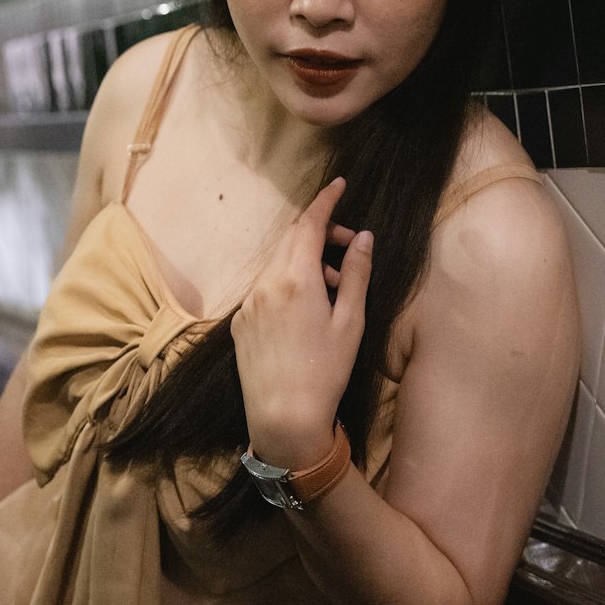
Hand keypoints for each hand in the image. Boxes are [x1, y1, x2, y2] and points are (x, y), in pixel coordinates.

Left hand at [231, 177, 373, 470]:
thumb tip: (364, 238)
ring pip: (278, 263)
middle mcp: (266, 283)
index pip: (309, 224)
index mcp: (295, 279)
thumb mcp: (351, 322)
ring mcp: (249, 303)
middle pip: (292, 240)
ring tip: (333, 289)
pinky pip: (266, 287)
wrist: (283, 418)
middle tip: (349, 249)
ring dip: (305, 262)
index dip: (325, 201)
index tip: (339, 185)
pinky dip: (287, 284)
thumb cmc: (326, 372)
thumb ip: (357, 275)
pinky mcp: (240, 321)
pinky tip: (306, 310)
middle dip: (320, 234)